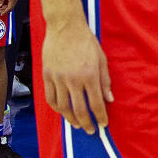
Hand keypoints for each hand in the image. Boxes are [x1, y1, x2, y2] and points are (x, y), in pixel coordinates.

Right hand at [42, 15, 111, 132]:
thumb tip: (109, 99)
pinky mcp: (47, 76)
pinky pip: (51, 98)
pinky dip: (57, 108)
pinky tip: (63, 112)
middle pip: (79, 110)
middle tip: (91, 130)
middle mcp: (73, 80)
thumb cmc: (86, 41)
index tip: (104, 124)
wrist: (65, 27)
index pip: (96, 104)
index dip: (101, 117)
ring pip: (63, 107)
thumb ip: (105, 81)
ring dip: (71, 119)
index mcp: (90, 75)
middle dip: (87, 123)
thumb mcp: (101, 59)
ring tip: (77, 124)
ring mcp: (58, 78)